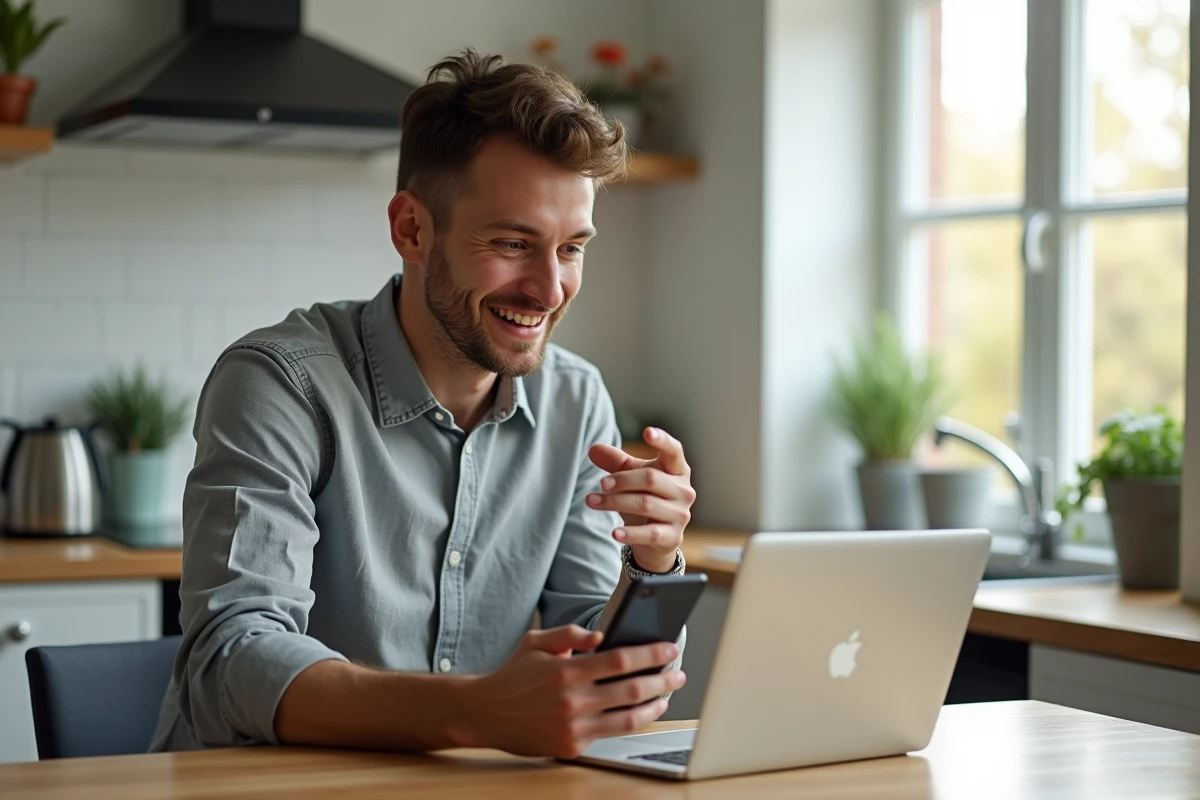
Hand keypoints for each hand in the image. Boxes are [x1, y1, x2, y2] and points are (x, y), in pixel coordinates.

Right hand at [463, 625, 685, 758]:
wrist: (486, 714)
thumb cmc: (513, 674)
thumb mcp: (536, 642)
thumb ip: (570, 633)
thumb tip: (602, 636)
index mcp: (565, 671)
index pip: (619, 661)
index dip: (650, 655)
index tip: (669, 649)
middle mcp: (571, 702)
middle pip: (631, 690)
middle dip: (662, 681)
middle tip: (679, 673)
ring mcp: (573, 728)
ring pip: (627, 719)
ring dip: (654, 707)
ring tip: (667, 695)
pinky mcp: (572, 747)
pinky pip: (610, 734)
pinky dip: (631, 722)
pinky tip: (642, 712)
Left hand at [587, 427, 695, 572]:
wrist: (656, 539)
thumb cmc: (645, 498)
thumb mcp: (631, 477)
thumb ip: (615, 462)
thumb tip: (594, 449)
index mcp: (678, 470)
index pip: (674, 451)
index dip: (662, 441)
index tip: (647, 432)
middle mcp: (684, 490)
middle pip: (651, 478)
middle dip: (622, 480)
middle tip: (601, 483)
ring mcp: (681, 515)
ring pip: (646, 504)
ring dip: (615, 502)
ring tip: (592, 501)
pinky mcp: (673, 537)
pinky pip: (650, 533)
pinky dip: (630, 533)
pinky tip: (614, 533)